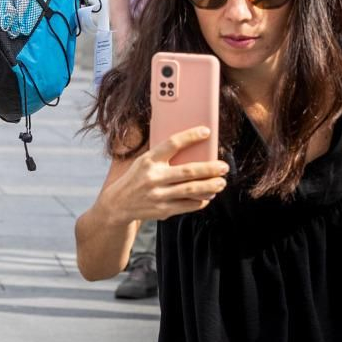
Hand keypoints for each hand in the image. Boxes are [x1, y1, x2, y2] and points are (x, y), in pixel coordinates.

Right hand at [102, 127, 229, 222]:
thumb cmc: (136, 178)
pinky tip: (208, 196)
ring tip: (221, 182)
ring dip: (210, 186)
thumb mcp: (143, 162)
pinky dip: (201, 200)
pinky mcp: (163, 210)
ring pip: (192, 190)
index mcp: (148, 160)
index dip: (190, 136)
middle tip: (223, 166)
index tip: (206, 131)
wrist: (118, 204)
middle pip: (188, 171)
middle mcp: (153, 177)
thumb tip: (190, 149)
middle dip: (210, 168)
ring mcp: (159, 195)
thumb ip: (162, 157)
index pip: (171, 144)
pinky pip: (188, 205)